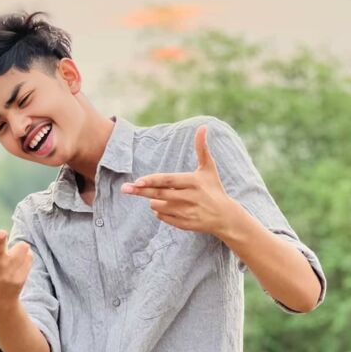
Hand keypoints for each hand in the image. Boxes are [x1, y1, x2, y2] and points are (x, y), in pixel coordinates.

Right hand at [0, 216, 32, 307]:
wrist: (0, 297)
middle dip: (0, 240)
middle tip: (2, 232)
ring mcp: (7, 274)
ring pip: (20, 247)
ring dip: (19, 248)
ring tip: (13, 256)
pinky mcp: (21, 278)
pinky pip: (29, 255)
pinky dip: (26, 257)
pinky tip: (19, 266)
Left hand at [120, 124, 235, 237]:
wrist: (225, 217)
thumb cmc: (214, 188)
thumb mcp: (209, 168)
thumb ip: (202, 148)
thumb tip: (203, 127)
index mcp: (193, 182)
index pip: (168, 181)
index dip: (152, 181)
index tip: (138, 181)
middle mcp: (189, 198)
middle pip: (159, 194)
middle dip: (141, 191)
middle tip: (125, 188)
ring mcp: (186, 212)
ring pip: (158, 206)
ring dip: (153, 200)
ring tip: (161, 196)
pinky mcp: (184, 224)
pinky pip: (162, 217)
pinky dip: (159, 211)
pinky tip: (166, 207)